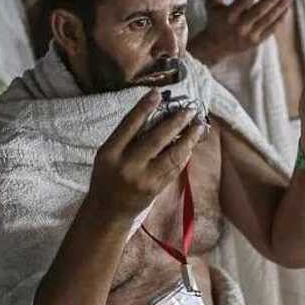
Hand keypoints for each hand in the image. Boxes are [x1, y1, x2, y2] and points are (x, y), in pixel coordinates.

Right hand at [86, 90, 207, 219]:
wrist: (108, 211)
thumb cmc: (107, 176)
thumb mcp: (107, 154)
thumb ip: (126, 136)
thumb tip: (155, 113)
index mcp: (110, 153)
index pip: (129, 125)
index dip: (144, 107)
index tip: (157, 93)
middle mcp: (127, 166)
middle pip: (155, 138)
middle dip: (175, 122)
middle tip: (189, 109)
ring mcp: (144, 179)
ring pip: (172, 155)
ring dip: (188, 138)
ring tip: (198, 125)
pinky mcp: (156, 189)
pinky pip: (175, 168)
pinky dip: (184, 154)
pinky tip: (190, 144)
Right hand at [189, 0, 291, 64]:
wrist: (215, 47)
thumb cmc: (214, 21)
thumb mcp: (212, 4)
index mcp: (228, 15)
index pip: (244, 0)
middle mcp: (239, 26)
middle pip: (259, 10)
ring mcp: (248, 35)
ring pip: (268, 20)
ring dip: (280, 7)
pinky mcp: (255, 42)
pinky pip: (271, 30)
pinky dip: (280, 20)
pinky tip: (287, 9)